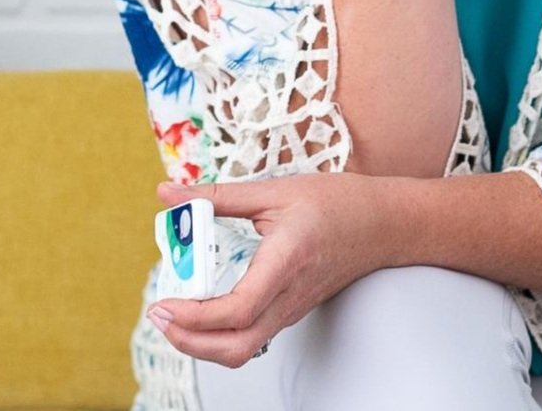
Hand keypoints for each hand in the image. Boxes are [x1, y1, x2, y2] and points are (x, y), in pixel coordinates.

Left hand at [145, 172, 391, 367]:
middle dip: (188, 341)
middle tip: (159, 314)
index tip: (163, 302)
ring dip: (200, 342)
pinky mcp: (290, 311)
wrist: (382, 224)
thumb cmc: (336, 202)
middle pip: (235, 348)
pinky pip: (251, 337)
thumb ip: (218, 196)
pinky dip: (218, 333)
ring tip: (174, 314)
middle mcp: (288, 295)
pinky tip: (202, 308)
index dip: (194, 315)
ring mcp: (291, 309)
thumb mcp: (274, 190)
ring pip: (242, 350)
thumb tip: (169, 194)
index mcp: (286, 261)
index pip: (237, 310)